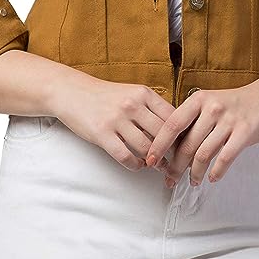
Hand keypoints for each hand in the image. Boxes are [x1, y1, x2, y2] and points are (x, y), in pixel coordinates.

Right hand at [52, 70, 177, 171]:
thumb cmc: (105, 96)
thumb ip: (151, 108)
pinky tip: (137, 165)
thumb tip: (175, 130)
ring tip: (156, 165)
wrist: (72, 92)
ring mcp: (116, 119)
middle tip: (175, 163)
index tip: (185, 147)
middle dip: (171, 152)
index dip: (182, 135)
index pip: (173, 117)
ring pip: (146, 148)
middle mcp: (132, 104)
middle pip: (162, 134)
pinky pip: (126, 156)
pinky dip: (135, 165)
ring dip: (154, 161)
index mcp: (143, 93)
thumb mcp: (132, 93)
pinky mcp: (102, 134)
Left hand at [145, 81, 258, 186]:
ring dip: (195, 172)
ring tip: (193, 181)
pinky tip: (212, 178)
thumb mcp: (210, 103)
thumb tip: (170, 146)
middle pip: (187, 143)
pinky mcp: (245, 132)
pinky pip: (225, 157)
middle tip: (170, 179)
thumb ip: (193, 120)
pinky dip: (216, 171)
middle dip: (176, 166)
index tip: (151, 160)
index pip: (172, 124)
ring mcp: (229, 120)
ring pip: (204, 153)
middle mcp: (212, 108)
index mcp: (199, 99)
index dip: (159, 144)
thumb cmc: (236, 104)